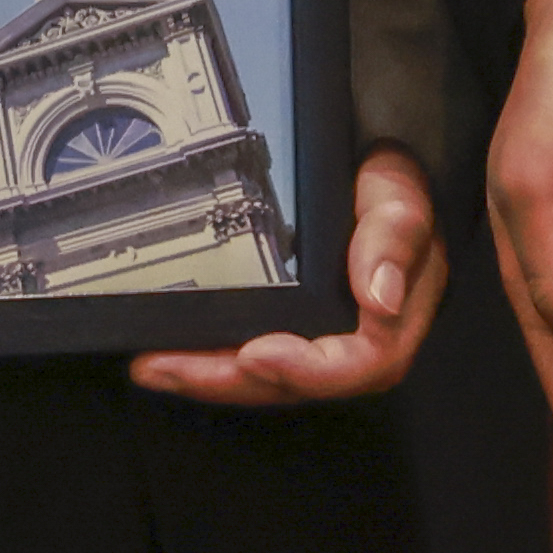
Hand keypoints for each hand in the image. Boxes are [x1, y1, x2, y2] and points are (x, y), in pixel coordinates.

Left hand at [135, 152, 446, 404]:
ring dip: (208, 379)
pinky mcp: (292, 331)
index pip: (363, 365)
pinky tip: (170, 353)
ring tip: (154, 366)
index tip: (256, 353)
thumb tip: (380, 297)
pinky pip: (253, 358)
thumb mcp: (398, 191)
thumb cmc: (388, 182)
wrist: (371, 168)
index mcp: (395, 316)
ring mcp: (321, 339)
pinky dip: (210, 360)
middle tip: (171, 366)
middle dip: (229, 382)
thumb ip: (394, 234)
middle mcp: (358, 339)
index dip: (307, 370)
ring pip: (268, 379)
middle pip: (298, 383)